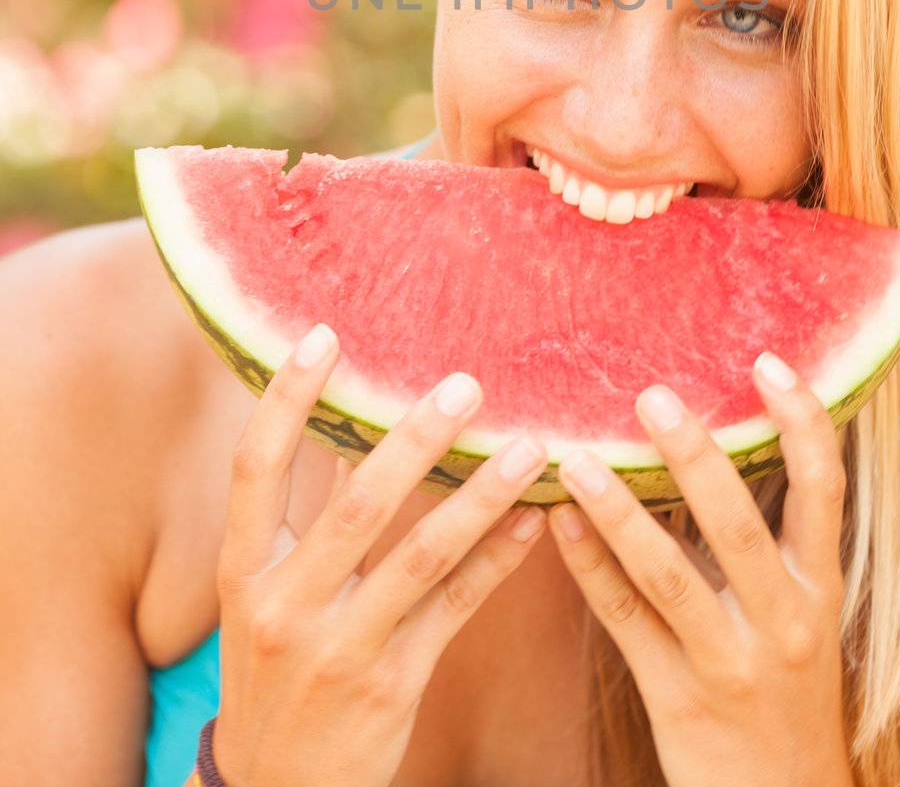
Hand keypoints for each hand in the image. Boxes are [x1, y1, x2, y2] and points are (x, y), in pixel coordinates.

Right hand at [211, 324, 549, 786]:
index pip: (254, 468)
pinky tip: (537, 521)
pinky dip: (499, 560)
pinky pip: (455, 610)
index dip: (287, 398)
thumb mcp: (265, 599)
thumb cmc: (277, 675)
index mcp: (241, 573)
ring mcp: (338, 650)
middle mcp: (282, 606)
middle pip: (356, 506)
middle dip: (415, 439)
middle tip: (468, 385)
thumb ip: (308, 521)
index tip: (325, 333)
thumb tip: (349, 429)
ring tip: (531, 447)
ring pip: (421, 557)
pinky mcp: (391, 687)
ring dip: (481, 496)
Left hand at [546, 352, 855, 786]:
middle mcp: (784, 622)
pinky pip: (626, 623)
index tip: (768, 361)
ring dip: (619, 511)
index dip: (802, 424)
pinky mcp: (678, 698)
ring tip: (575, 458)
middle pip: (739, 526)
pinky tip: (556, 524)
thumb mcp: (799, 616)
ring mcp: (729, 663)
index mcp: (820, 589)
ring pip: (670, 577)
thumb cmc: (783, 690)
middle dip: (696, 458)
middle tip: (651, 395)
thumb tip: (714, 442)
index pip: (824, 492)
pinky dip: (590, 570)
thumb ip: (768, 542)